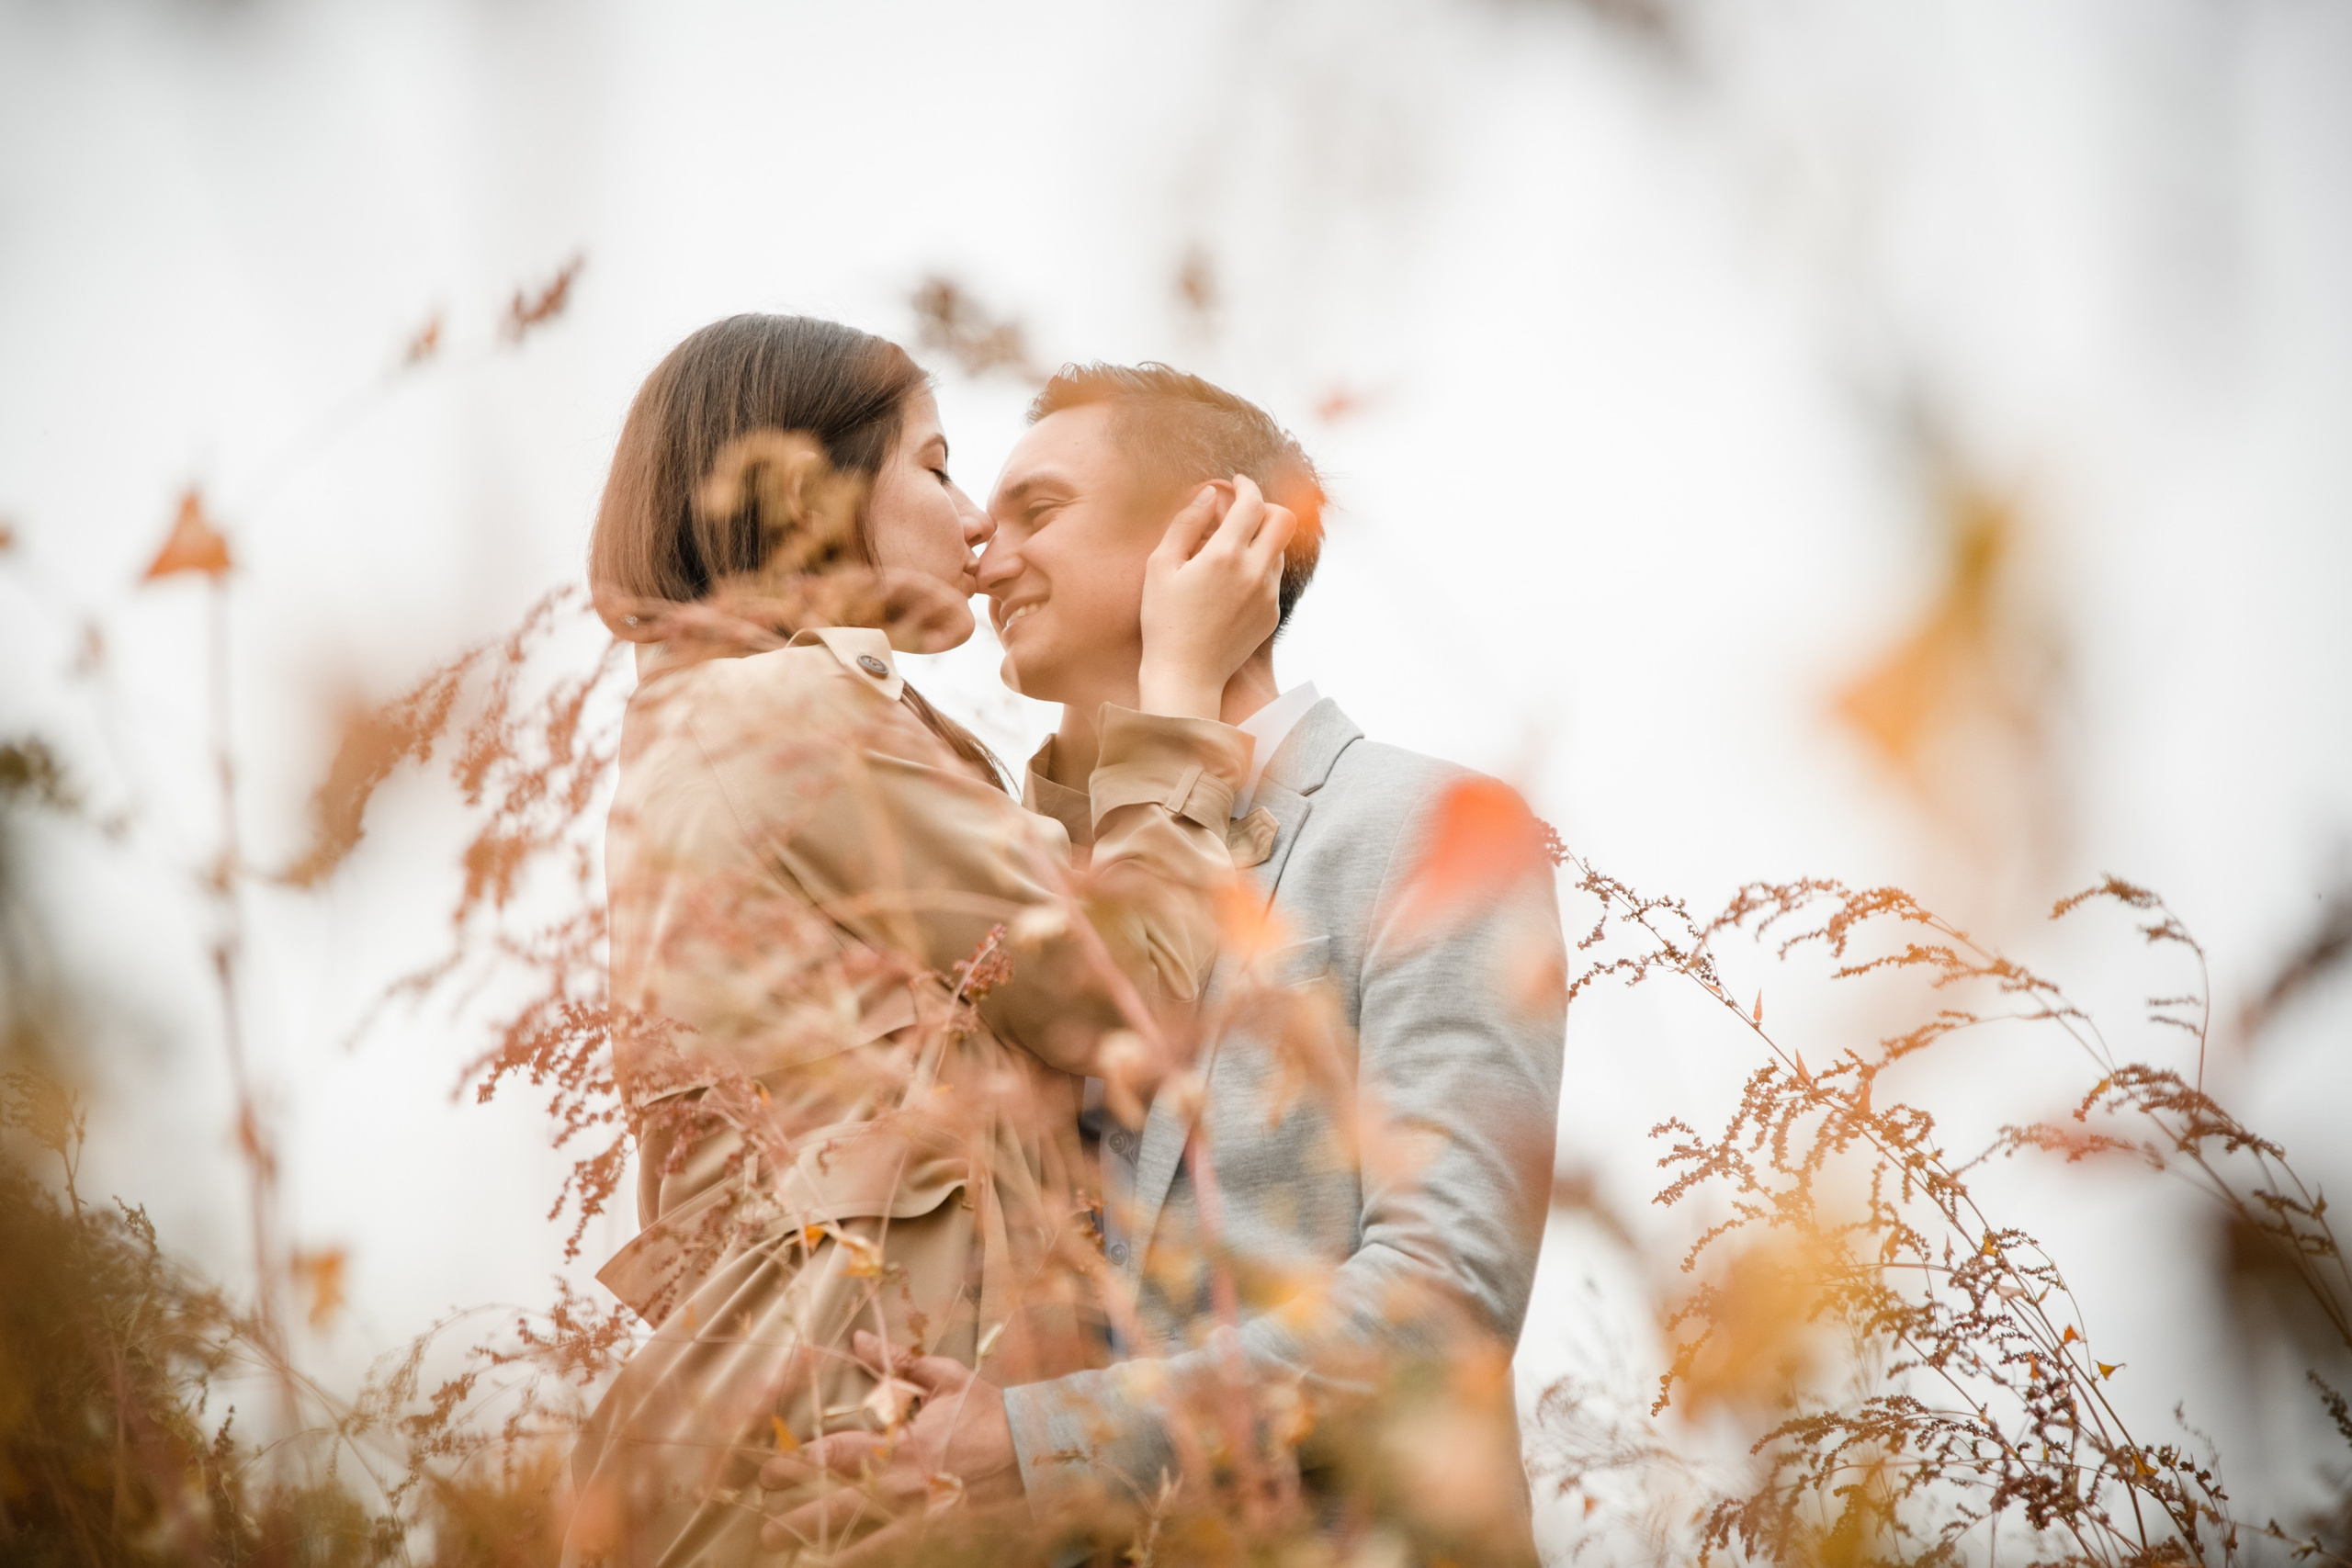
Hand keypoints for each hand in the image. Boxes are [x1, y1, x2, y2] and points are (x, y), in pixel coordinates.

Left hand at [758, 1331, 1022, 1561]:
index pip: (836, 1454)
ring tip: (792, 1563)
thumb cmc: (991, 1414)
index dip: (797, 1464)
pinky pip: (898, 1555)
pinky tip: (844, 1566)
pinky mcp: (940, 1539)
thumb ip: (900, 1362)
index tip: (768, 1473)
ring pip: (863, 1544)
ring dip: (826, 1553)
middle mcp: (904, 1486)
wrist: (1038, 1453)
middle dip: (797, 1521)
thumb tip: (861, 1337)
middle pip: (838, 1508)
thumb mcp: (947, 1379)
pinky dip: (870, 1559)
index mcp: (901, 1444)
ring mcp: (922, 1519)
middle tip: (766, 1532)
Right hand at [1137, 476, 1295, 719]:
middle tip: (1242, 513)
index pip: (1252, 503)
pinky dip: (1258, 568)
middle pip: (1283, 520)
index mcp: (1225, 556)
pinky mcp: (1272, 614)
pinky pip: (1272, 578)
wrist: (1185, 676)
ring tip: (1229, 551)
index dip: (1245, 485)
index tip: (1236, 484)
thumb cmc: (1164, 621)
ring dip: (1260, 539)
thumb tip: (1208, 495)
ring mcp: (1268, 595)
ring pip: (1280, 549)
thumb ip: (1185, 523)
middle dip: (1265, 507)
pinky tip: (1230, 583)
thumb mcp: (1160, 567)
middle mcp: (1255, 572)